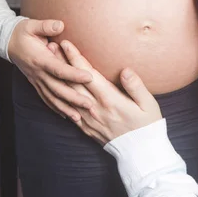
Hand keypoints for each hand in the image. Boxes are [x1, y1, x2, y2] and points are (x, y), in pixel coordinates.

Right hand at [8, 18, 93, 120]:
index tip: (89, 77)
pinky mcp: (35, 84)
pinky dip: (56, 108)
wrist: (6, 42)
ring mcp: (36, 80)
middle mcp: (38, 73)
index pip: (59, 69)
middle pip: (57, 89)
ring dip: (65, 109)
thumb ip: (46, 26)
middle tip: (90, 105)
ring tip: (79, 118)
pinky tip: (66, 116)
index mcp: (40, 59)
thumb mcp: (31, 25)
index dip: (74, 74)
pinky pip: (46, 99)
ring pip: (51, 98)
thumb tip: (60, 25)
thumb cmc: (21, 33)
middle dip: (73, 98)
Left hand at [47, 40, 161, 144]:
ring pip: (67, 94)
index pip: (88, 75)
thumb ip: (136, 86)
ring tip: (49, 63)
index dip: (76, 58)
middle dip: (61, 63)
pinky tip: (54, 89)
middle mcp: (95, 108)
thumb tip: (125, 70)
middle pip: (73, 82)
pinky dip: (59, 98)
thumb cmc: (147, 125)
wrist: (140, 153)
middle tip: (49, 47)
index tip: (66, 44)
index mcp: (110, 100)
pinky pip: (68, 110)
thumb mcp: (148, 104)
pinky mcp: (86, 127)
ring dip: (57, 77)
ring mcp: (88, 119)